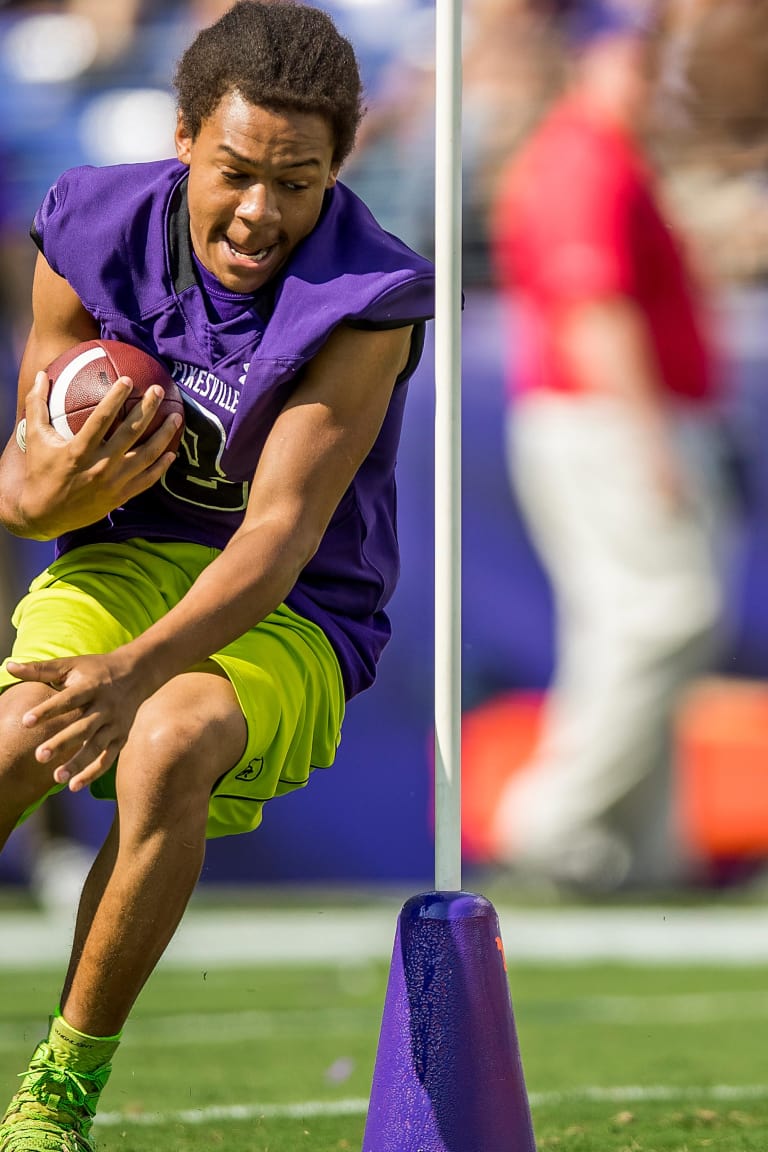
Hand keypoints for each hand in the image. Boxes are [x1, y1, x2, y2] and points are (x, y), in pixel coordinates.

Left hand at [7, 650, 149, 791]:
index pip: (68, 700)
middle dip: (62, 742)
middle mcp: (105, 706)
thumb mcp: (70, 665)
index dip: (47, 710)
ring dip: (78, 763)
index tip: (26, 722)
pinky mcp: (121, 737)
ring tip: (57, 778)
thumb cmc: (95, 669)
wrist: (137, 673)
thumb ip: (39, 669)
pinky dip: (93, 772)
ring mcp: (115, 723)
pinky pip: (108, 758)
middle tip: (39, 756)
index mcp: (91, 686)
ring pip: (97, 746)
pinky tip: (74, 785)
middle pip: (83, 727)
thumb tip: (9, 666)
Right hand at [19, 369, 181, 537]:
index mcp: (79, 450)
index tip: (128, 379)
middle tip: (158, 390)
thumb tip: (39, 374)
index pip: (101, 418)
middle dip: (148, 408)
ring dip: (164, 435)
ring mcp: (113, 483)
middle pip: (131, 433)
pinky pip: (148, 479)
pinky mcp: (121, 496)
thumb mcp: (34, 438)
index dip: (116, 397)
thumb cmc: (39, 472)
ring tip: (176, 417)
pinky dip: (161, 466)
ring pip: (147, 456)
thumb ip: (36, 405)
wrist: (43, 515)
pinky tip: (172, 453)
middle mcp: (100, 466)